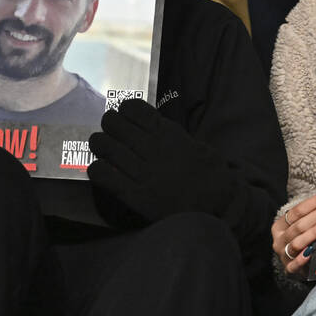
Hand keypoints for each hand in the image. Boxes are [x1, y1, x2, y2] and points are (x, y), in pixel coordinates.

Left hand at [88, 99, 235, 222]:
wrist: (217, 207)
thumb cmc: (212, 176)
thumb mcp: (198, 146)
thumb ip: (174, 137)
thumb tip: (152, 129)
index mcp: (170, 134)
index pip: (136, 110)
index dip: (125, 108)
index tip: (124, 113)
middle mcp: (153, 149)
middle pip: (115, 125)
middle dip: (109, 123)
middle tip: (109, 128)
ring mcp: (142, 172)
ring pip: (107, 147)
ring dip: (99, 143)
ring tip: (100, 144)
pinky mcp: (135, 194)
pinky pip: (105, 176)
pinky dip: (97, 169)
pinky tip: (100, 168)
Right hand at [271, 191, 315, 274]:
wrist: (296, 265)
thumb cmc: (302, 240)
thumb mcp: (302, 226)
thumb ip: (313, 215)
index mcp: (280, 225)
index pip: (297, 211)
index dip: (314, 202)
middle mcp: (279, 239)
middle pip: (299, 225)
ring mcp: (283, 254)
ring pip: (298, 242)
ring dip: (315, 232)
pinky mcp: (289, 269)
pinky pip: (294, 264)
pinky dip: (303, 258)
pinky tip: (313, 250)